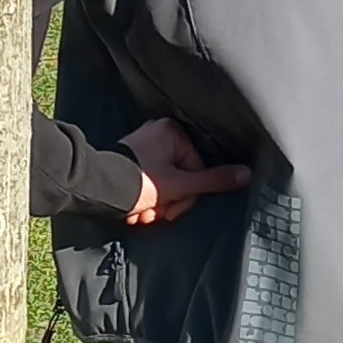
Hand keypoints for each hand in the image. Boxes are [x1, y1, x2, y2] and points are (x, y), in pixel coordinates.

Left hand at [121, 116, 250, 226]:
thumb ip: (213, 181)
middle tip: (155, 211)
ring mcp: (143, 148)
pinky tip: (134, 209)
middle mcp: (157, 134)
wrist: (96, 190)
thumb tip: (246, 175)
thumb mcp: (179, 185)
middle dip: (169, 202)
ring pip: (165, 185)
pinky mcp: (131, 162)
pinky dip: (144, 201)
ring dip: (157, 206)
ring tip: (142, 211)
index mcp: (172, 132)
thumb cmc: (136, 183)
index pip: (197, 169)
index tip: (172, 207)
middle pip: (181, 178)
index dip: (187, 194)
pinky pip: (149, 183)